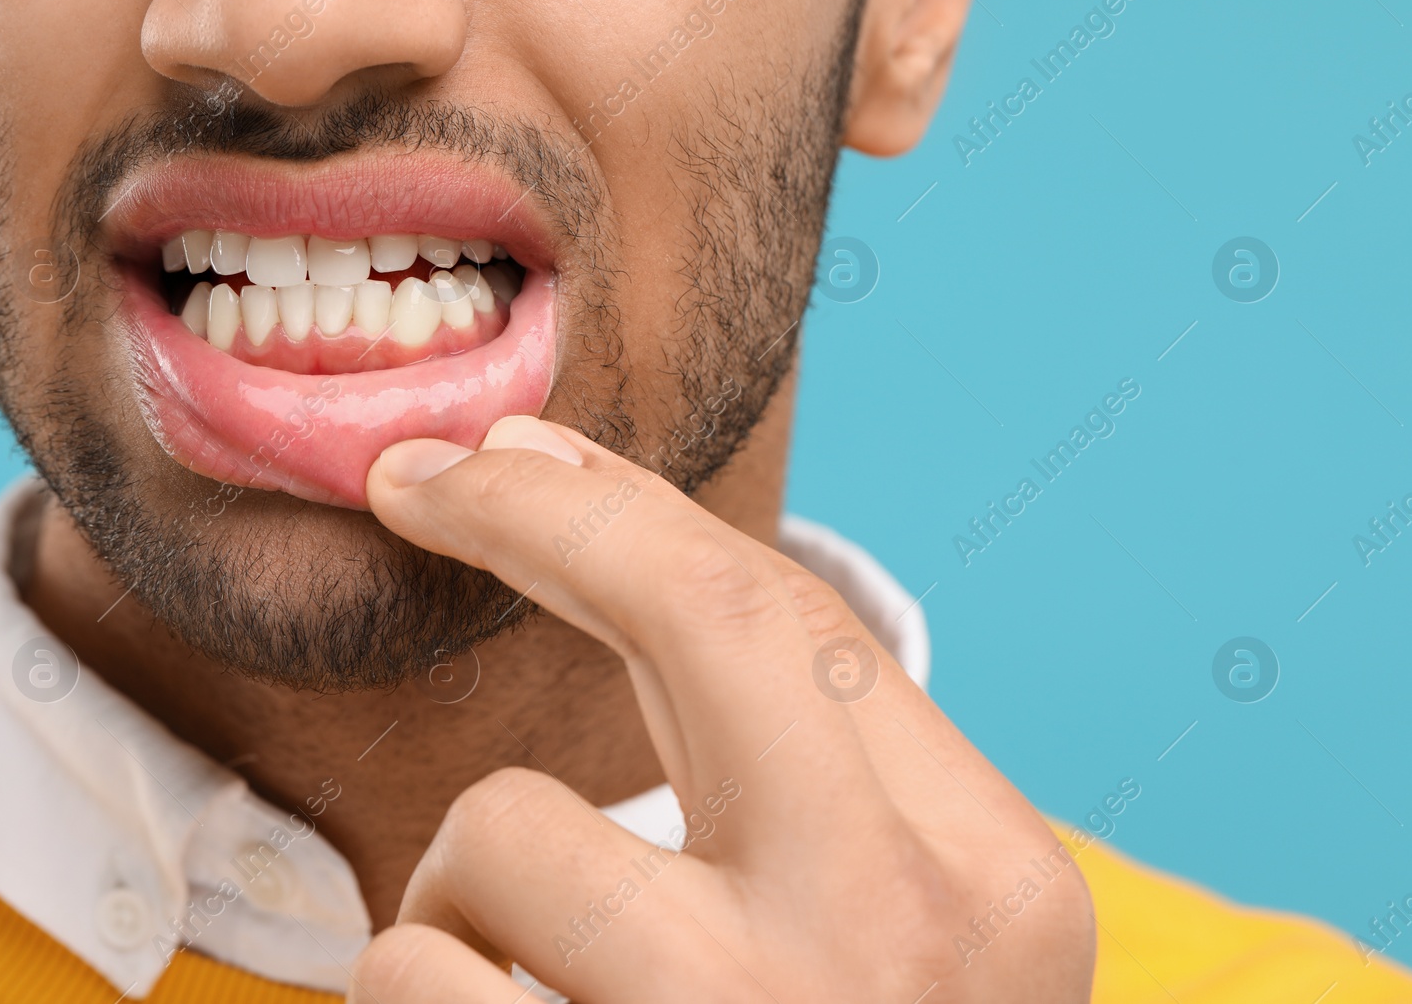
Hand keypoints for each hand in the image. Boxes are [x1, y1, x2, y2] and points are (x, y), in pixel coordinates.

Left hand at [354, 416, 1094, 1002]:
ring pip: (499, 832)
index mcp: (995, 884)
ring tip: (537, 981)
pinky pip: (416, 979)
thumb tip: (555, 477)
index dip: (620, 510)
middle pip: (705, 619)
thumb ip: (758, 728)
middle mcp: (894, 953)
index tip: (500, 461)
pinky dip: (430, 991)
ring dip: (467, 889)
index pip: (793, 615)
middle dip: (538, 516)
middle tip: (421, 476)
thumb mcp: (882, 914)